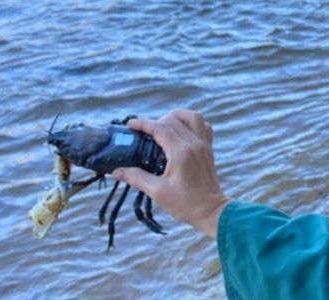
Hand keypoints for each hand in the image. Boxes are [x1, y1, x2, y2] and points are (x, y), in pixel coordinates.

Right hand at [112, 109, 231, 238]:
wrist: (211, 211)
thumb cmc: (185, 203)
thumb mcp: (157, 192)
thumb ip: (136, 178)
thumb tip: (116, 172)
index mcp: (181, 152)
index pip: (160, 128)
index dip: (143, 124)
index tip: (131, 125)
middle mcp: (194, 143)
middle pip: (173, 120)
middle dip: (156, 121)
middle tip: (145, 133)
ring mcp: (204, 144)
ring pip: (192, 116)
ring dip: (176, 116)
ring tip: (164, 125)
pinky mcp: (209, 149)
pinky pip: (203, 126)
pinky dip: (192, 123)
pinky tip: (181, 131)